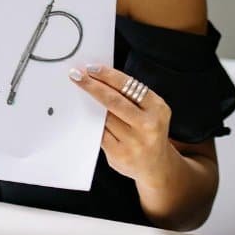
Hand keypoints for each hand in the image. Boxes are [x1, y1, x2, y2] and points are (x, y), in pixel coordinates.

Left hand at [70, 65, 175, 185]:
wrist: (156, 166)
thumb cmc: (149, 131)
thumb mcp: (150, 110)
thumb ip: (130, 97)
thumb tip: (98, 79)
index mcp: (157, 108)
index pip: (128, 86)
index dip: (108, 75)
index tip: (91, 68)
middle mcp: (148, 125)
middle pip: (113, 101)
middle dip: (93, 86)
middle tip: (77, 75)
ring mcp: (134, 142)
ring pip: (104, 118)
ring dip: (90, 105)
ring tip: (79, 94)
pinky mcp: (120, 155)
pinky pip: (99, 134)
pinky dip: (92, 124)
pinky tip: (87, 117)